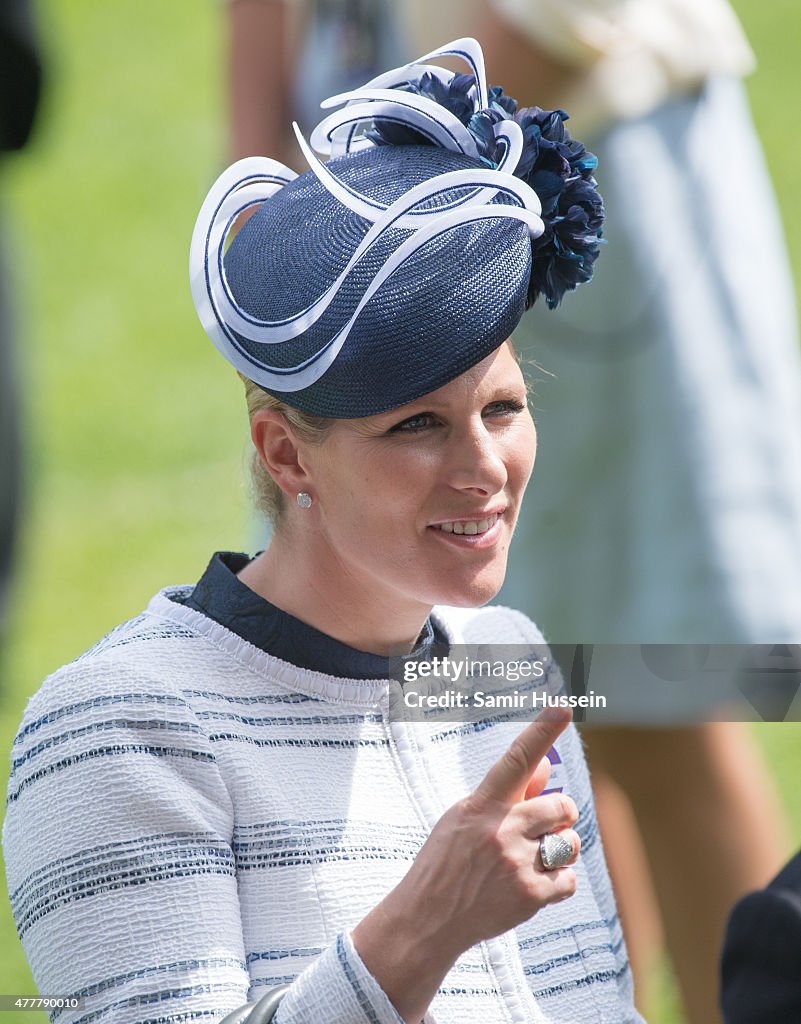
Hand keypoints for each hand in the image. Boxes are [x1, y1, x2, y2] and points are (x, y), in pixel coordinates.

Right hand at [352, 708, 579, 1022]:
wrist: (428, 919)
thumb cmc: (447, 861)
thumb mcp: (465, 818)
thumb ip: (508, 794)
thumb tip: (546, 766)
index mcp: (482, 804)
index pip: (516, 759)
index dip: (541, 732)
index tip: (561, 709)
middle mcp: (502, 829)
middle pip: (561, 805)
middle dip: (558, 815)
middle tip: (539, 829)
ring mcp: (518, 863)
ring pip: (570, 843)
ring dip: (559, 849)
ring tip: (529, 860)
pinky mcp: (531, 896)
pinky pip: (568, 878)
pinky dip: (557, 882)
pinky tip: (531, 884)